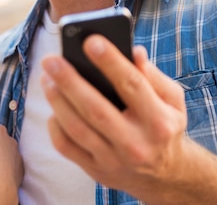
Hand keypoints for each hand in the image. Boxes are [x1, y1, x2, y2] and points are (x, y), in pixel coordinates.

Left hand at [41, 34, 216, 202]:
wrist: (164, 176)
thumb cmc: (162, 126)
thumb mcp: (171, 101)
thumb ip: (153, 76)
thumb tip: (133, 51)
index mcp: (158, 121)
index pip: (132, 86)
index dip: (110, 62)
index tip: (90, 41)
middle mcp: (136, 143)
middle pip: (96, 109)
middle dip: (69, 81)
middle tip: (51, 60)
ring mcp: (113, 159)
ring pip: (76, 128)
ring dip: (57, 100)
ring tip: (46, 78)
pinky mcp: (95, 170)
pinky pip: (66, 146)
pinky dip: (55, 125)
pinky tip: (53, 107)